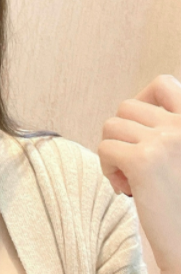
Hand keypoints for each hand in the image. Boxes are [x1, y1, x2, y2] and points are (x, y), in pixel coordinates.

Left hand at [98, 74, 180, 273]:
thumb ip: (168, 132)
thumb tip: (134, 107)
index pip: (162, 84)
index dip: (142, 101)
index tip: (139, 132)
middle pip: (127, 107)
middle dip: (123, 136)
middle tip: (135, 167)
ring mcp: (165, 140)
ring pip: (111, 126)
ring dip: (113, 153)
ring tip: (132, 180)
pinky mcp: (143, 161)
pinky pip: (105, 147)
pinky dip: (107, 169)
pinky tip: (126, 190)